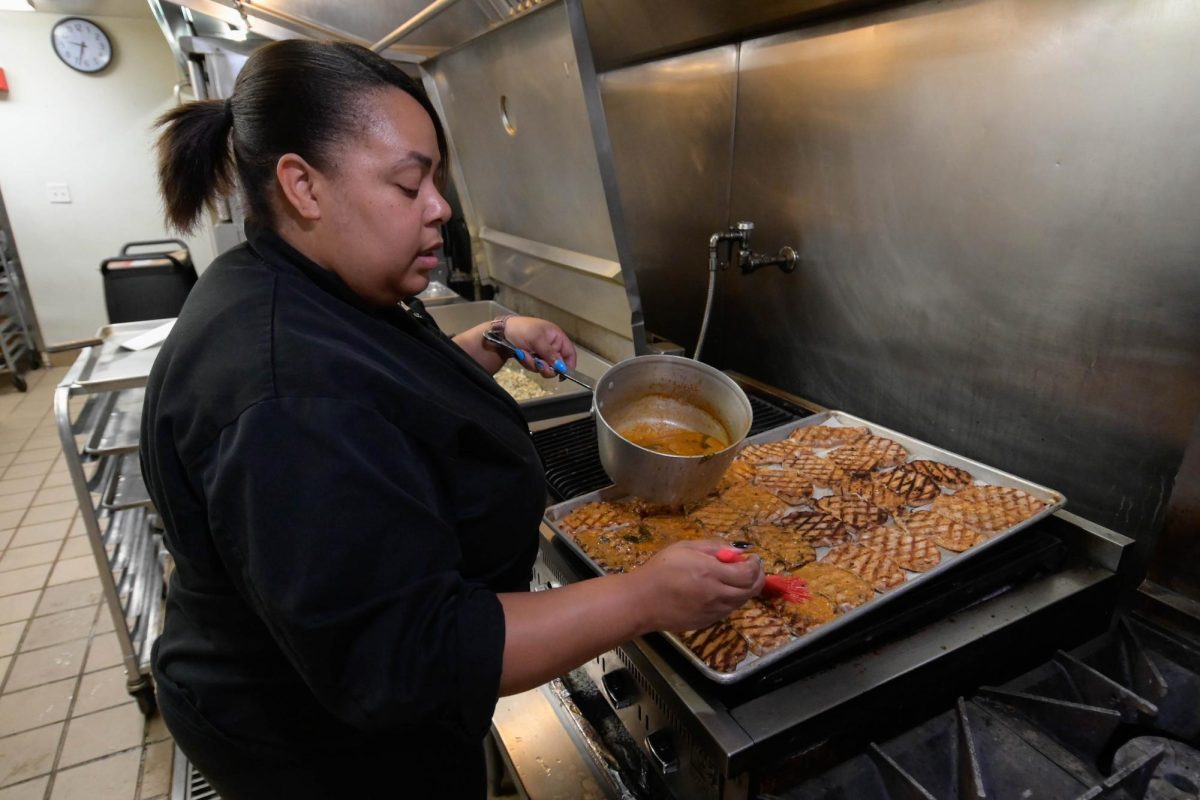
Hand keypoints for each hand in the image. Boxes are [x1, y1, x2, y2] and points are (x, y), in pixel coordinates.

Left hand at [503, 316, 576, 377]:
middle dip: (548, 366)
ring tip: (525, 355)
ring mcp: (542, 353)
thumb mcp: (537, 339)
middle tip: (539, 364)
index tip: (563, 374)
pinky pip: (535, 367)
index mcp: (556, 337)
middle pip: (558, 364)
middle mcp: (551, 346)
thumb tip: (561, 366)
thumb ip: (550, 353)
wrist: (501, 332)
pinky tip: (522, 354)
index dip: (569, 364)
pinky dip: (528, 363)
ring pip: (546, 368)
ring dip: (535, 364)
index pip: (570, 353)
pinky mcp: (533, 358)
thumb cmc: (521, 329)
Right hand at [629, 540, 764, 633]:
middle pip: (750, 590)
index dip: (756, 565)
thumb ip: (713, 546)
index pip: (748, 573)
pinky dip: (733, 600)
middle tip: (754, 568)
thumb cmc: (660, 569)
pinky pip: (728, 610)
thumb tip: (735, 550)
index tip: (753, 558)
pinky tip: (723, 591)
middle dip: (758, 578)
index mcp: (711, 573)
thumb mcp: (685, 547)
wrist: (642, 601)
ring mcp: (713, 611)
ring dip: (746, 590)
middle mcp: (716, 594)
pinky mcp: (707, 622)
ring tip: (738, 578)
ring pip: (741, 602)